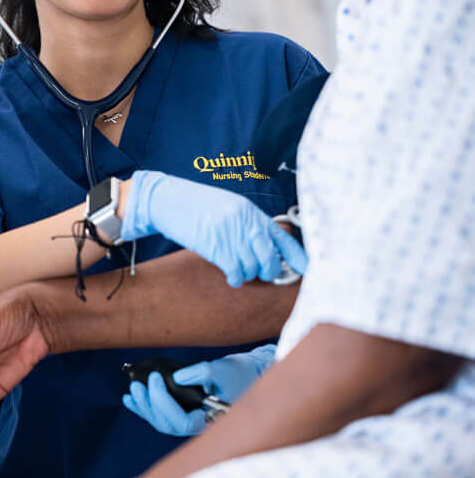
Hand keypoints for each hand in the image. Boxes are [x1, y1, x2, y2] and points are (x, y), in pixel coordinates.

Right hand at [121, 170, 307, 285]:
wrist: (169, 200)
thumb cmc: (198, 205)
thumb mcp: (230, 208)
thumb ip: (249, 225)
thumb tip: (266, 247)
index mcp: (252, 213)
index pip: (284, 239)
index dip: (299, 258)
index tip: (309, 271)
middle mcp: (246, 223)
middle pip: (270, 260)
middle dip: (268, 272)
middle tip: (260, 273)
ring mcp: (232, 235)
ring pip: (252, 268)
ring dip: (247, 274)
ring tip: (238, 270)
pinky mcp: (216, 247)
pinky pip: (235, 272)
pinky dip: (235, 278)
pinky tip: (230, 275)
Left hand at [122, 344, 276, 435]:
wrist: (246, 375)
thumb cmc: (237, 374)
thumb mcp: (222, 369)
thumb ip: (202, 372)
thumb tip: (178, 378)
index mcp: (210, 421)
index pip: (182, 422)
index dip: (164, 403)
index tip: (156, 379)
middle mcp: (198, 426)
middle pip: (167, 424)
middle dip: (149, 404)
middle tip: (139, 383)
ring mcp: (190, 420)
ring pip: (161, 421)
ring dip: (144, 406)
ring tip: (133, 389)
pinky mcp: (183, 412)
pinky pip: (160, 414)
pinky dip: (144, 407)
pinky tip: (130, 398)